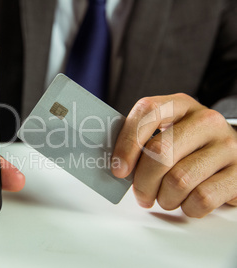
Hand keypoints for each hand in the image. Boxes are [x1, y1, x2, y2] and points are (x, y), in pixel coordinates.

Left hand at [112, 93, 236, 216]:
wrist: (232, 154)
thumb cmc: (189, 147)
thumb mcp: (167, 133)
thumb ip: (141, 142)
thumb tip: (115, 166)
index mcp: (181, 105)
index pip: (147, 112)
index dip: (127, 143)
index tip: (118, 169)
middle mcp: (206, 120)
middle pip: (160, 152)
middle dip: (142, 182)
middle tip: (142, 194)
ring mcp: (227, 145)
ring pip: (179, 180)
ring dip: (165, 198)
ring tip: (166, 197)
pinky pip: (202, 198)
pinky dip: (187, 208)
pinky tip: (187, 202)